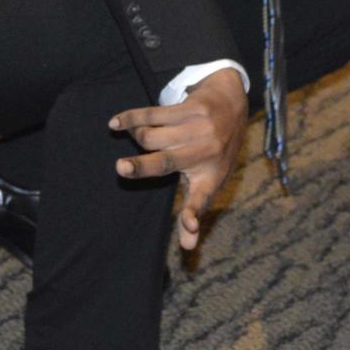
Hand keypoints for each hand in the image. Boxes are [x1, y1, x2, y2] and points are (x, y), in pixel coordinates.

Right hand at [110, 68, 247, 250]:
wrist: (233, 103)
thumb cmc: (216, 150)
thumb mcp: (211, 180)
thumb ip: (195, 210)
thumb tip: (188, 247)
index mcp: (210, 178)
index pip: (201, 201)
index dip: (192, 216)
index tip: (190, 226)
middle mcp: (205, 153)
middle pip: (165, 162)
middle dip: (142, 167)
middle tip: (120, 168)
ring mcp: (198, 129)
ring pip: (152, 136)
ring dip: (137, 137)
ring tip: (137, 136)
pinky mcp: (190, 108)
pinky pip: (152, 114)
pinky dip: (130, 119)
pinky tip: (115, 124)